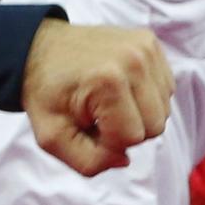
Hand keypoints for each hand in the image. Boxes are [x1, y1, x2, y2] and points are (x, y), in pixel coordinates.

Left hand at [21, 22, 174, 178]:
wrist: (39, 49)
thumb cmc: (45, 93)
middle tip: (98, 115)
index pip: (132, 138)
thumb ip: (88, 162)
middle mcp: (134, 60)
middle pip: (155, 126)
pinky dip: (144, 96)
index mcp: (109, 81)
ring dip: (138, 114)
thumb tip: (124, 159)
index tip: (86, 125)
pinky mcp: (150, 43)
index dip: (108, 142)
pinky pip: (165, 89)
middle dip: (127, 130)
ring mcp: (145, 48)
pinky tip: (119, 88)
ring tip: (107, 101)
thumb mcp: (52, 137)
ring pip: (163, 109)